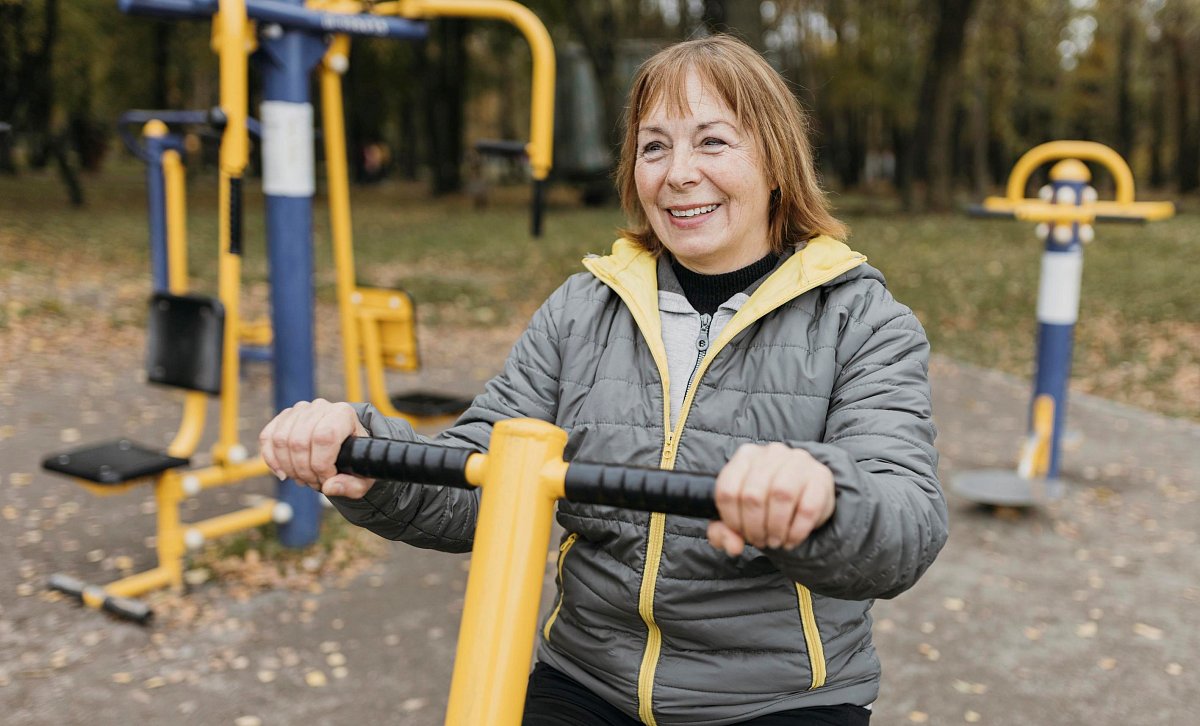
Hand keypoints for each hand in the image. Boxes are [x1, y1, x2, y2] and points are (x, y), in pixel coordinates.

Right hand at [258, 398, 374, 498]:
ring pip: (281, 440)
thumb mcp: (363, 476)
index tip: (327, 479)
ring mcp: (300, 410)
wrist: (347, 444)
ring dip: (288, 467)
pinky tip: (283, 473)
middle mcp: (320, 407)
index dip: (321, 465)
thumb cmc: (356, 459)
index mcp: (343, 414)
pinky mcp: (284, 418)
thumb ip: (352, 486)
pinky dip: (271, 459)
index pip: (324, 437)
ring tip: (303, 479)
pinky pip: (267, 437)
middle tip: (314, 483)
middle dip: (303, 471)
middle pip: (299, 441)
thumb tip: (329, 487)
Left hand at [707, 443, 834, 555]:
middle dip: (754, 527)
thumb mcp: (740, 516)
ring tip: (775, 541)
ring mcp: (798, 461)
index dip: (731, 520)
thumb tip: (733, 547)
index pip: (727, 490)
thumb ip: (725, 533)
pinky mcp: (821, 476)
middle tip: (761, 541)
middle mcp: (771, 452)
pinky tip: (791, 540)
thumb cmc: (766, 505)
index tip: (740, 534)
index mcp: (745, 456)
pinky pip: (807, 508)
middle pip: (752, 495)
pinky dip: (796, 531)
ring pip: (780, 495)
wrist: (806, 495)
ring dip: (775, 528)